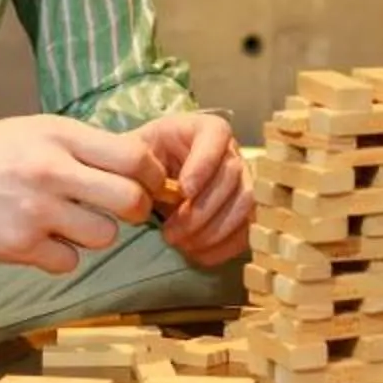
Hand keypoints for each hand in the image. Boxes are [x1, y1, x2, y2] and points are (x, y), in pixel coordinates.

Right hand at [0, 114, 158, 272]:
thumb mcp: (29, 130)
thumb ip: (77, 145)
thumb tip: (133, 163)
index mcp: (57, 135)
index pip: (134, 157)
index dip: (153, 174)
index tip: (150, 182)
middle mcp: (52, 171)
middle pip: (131, 201)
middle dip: (137, 210)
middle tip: (125, 211)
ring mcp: (36, 212)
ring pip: (104, 236)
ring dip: (95, 234)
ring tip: (70, 223)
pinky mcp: (19, 247)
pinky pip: (69, 262)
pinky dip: (61, 256)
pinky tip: (40, 240)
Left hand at [137, 109, 251, 267]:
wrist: (153, 176)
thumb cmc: (145, 159)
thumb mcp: (135, 150)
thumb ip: (139, 164)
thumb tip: (151, 190)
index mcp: (204, 128)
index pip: (216, 135)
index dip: (204, 164)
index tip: (184, 190)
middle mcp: (231, 150)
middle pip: (233, 177)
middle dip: (202, 210)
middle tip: (171, 233)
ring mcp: (243, 179)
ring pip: (245, 204)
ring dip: (213, 231)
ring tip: (182, 245)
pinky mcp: (245, 209)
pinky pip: (247, 228)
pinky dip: (223, 246)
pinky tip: (197, 255)